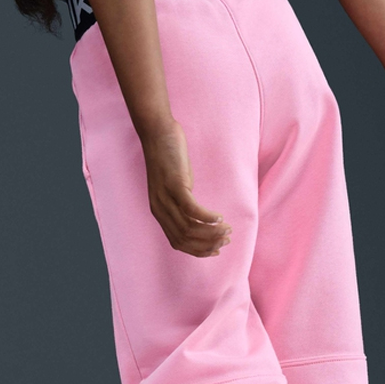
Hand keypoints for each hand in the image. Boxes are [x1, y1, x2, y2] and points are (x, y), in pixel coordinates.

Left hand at [141, 120, 231, 256]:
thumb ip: (180, 203)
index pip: (178, 243)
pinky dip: (208, 217)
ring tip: (227, 229)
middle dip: (208, 244)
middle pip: (185, 239)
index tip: (216, 250)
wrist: (157, 132)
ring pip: (190, 228)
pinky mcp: (175, 185)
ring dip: (212, 232)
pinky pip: (192, 209)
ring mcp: (166, 198)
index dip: (198, 251)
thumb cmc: (169, 158)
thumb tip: (198, 217)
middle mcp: (160, 208)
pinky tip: (220, 216)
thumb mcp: (173, 186)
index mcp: (160, 212)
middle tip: (226, 239)